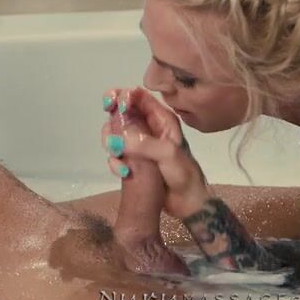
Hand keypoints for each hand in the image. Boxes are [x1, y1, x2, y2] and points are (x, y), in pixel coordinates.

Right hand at [101, 87, 210, 218]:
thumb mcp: (168, 154)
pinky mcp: (132, 159)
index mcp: (162, 120)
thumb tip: (117, 138)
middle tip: (111, 136)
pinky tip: (123, 171)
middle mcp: (148, 128)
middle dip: (112, 123)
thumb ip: (144, 143)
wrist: (188, 203)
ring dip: (111, 143)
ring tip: (118, 156)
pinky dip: (114, 162)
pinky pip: (115, 154)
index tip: (111, 105)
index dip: (122, 96)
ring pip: (114, 133)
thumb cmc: (184, 175)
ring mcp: (139, 144)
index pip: (139, 97)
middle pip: (121, 113)